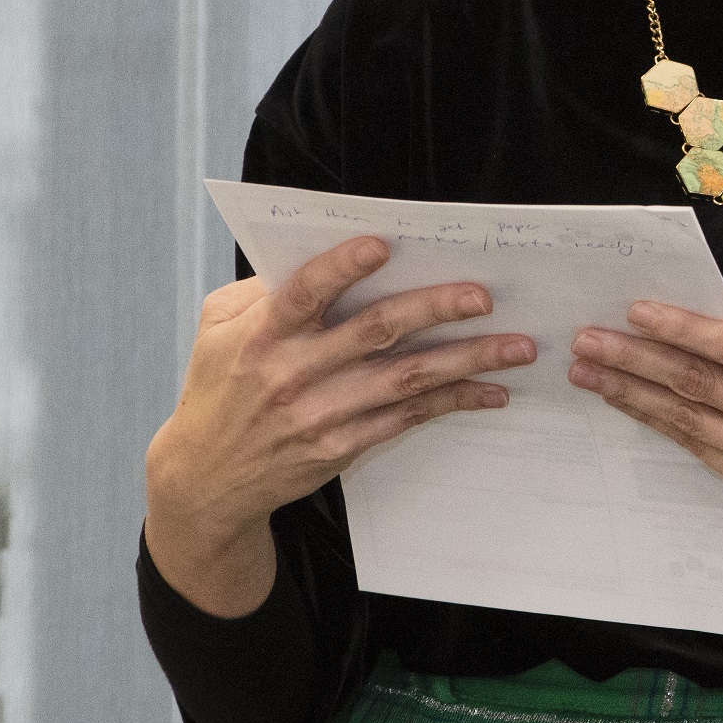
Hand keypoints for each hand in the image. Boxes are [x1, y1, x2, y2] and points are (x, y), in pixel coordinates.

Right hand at [141, 237, 529, 614]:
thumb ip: (261, 290)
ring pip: (405, 380)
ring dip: (467, 361)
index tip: (383, 245)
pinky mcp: (341, 446)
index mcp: (262, 333)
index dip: (342, 267)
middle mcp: (293, 373)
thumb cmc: (217, 386)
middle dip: (434, 309)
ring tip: (517, 348)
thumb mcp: (217, 327)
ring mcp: (320, 414)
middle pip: (374, 332)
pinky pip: (407, 419)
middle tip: (484, 295)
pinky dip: (452, 403)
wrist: (205, 477)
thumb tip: (320, 253)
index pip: (305, 293)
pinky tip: (490, 391)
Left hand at [571, 302, 722, 593]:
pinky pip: (700, 448)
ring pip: (688, 421)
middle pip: (699, 386)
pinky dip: (661, 422)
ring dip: (633, 394)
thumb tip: (720, 321)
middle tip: (589, 341)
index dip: (682, 329)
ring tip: (592, 372)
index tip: (637, 311)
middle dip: (636, 360)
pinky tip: (632, 402)